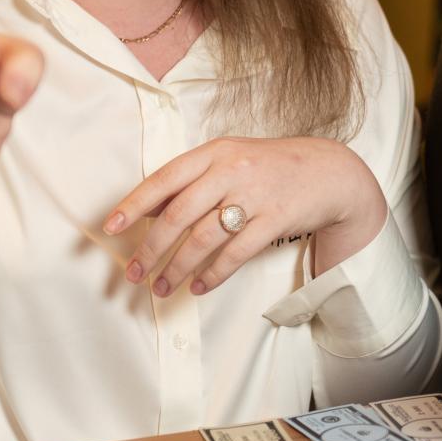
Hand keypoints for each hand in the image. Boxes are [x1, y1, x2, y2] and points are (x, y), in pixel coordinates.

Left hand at [104, 138, 387, 296]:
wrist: (329, 172)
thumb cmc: (270, 168)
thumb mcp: (231, 160)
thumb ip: (193, 181)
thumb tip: (147, 212)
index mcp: (214, 153)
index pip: (164, 179)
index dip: (134, 205)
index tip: (111, 229)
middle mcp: (232, 170)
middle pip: (179, 214)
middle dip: (151, 249)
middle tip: (134, 274)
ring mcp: (255, 194)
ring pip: (204, 238)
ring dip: (178, 268)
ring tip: (161, 288)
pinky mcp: (277, 219)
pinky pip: (236, 253)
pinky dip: (213, 274)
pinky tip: (199, 287)